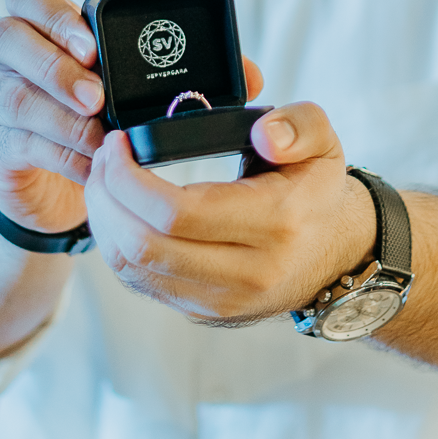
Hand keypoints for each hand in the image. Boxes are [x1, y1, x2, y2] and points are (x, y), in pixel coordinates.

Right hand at [0, 0, 107, 232]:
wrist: (54, 185)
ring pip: (12, 97)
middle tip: (96, 97)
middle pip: (6, 38)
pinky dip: (62, 156)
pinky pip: (19, 145)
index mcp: (32, 29)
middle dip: (56, 67)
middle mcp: (5, 59)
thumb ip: (113, 68)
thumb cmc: (83, 118)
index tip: (92, 48)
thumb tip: (160, 67)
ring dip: (62, 117)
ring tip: (99, 135)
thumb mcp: (99, 83)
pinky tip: (91, 165)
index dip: (56, 15)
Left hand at [84, 101, 376, 322]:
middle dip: (106, 197)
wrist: (336, 254)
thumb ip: (299, 125)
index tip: (118, 143)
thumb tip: (266, 134)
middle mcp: (248, 273)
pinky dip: (117, 247)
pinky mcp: (204, 312)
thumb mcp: (322, 142)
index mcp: (276, 223)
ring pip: (135, 270)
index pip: (177, 212)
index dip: (130, 178)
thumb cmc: (317, 190)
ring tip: (102, 181)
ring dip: (105, 222)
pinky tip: (117, 213)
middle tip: (101, 158)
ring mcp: (223, 301)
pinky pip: (142, 284)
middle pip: (145, 245)